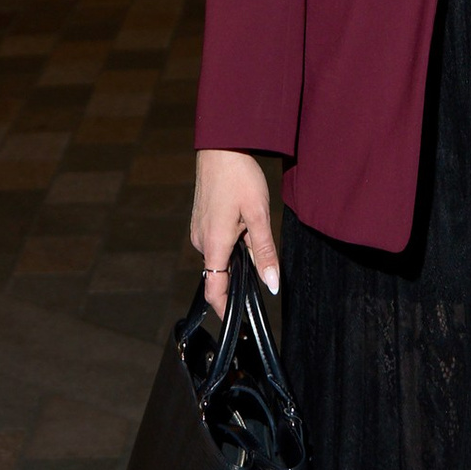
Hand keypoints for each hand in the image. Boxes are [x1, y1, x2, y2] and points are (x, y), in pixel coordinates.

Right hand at [191, 149, 279, 318]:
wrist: (221, 146)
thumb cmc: (239, 177)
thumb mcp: (259, 216)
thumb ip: (265, 252)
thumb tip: (272, 285)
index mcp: (213, 245)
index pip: (215, 290)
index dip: (226, 310)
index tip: (238, 323)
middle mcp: (200, 241)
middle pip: (220, 274)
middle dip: (241, 275)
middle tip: (264, 262)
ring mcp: (198, 230)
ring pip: (221, 256)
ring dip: (238, 255)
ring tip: (254, 228)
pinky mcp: (201, 221)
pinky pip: (217, 243)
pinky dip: (232, 242)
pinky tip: (244, 221)